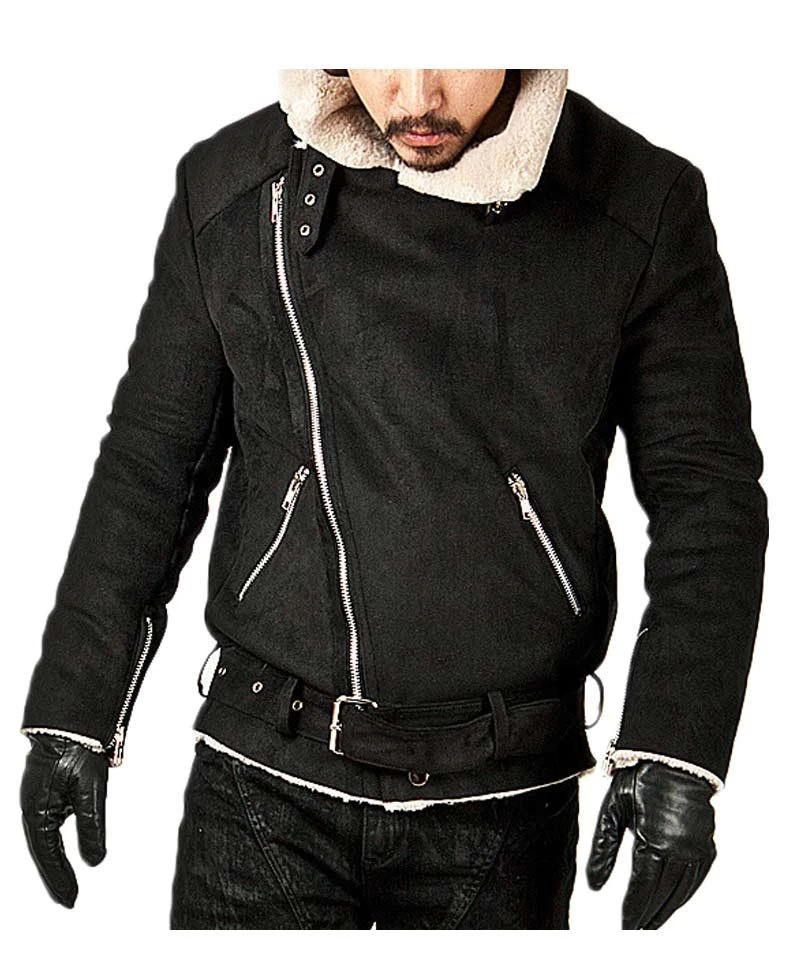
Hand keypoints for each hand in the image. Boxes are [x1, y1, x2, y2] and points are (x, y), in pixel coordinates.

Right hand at [20, 733, 107, 907]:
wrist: (69, 720)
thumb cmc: (77, 749)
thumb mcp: (91, 791)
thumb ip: (92, 826)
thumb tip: (95, 859)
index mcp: (38, 811)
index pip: (48, 855)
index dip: (60, 878)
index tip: (71, 899)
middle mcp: (33, 807)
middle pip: (43, 851)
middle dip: (55, 875)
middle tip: (68, 898)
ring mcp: (37, 799)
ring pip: (44, 839)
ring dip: (54, 861)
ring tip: (66, 882)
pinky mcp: (46, 790)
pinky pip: (47, 825)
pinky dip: (54, 843)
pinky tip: (62, 850)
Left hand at [586, 760, 716, 928]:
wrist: (674, 756)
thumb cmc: (639, 778)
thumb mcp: (613, 809)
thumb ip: (603, 848)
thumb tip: (594, 884)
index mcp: (655, 840)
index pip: (643, 887)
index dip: (633, 910)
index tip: (625, 928)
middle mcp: (681, 848)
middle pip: (663, 894)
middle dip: (648, 915)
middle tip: (635, 930)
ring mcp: (697, 847)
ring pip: (682, 890)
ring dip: (666, 909)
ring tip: (651, 922)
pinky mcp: (707, 844)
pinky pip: (696, 879)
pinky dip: (684, 894)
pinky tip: (673, 901)